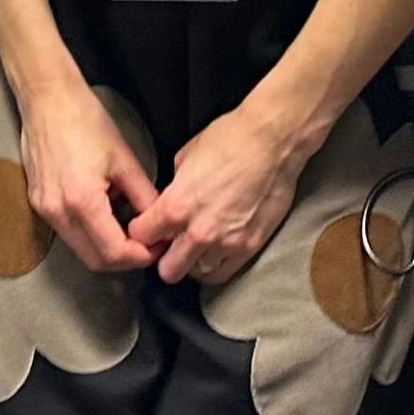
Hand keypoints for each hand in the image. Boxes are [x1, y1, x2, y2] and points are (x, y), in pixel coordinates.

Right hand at [16, 72, 160, 275]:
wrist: (48, 99)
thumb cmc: (83, 120)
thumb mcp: (124, 159)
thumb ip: (144, 196)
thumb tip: (159, 221)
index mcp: (82, 201)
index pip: (114, 252)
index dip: (141, 256)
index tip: (156, 248)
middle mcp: (58, 211)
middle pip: (95, 260)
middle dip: (125, 259)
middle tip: (146, 245)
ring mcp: (44, 209)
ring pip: (80, 249)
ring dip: (106, 248)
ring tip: (128, 230)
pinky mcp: (39, 202)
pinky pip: (67, 232)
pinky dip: (89, 234)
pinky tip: (104, 216)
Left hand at [132, 98, 316, 286]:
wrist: (272, 142)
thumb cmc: (228, 140)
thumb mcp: (185, 157)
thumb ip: (174, 189)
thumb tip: (171, 201)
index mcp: (176, 206)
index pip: (141, 237)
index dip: (142, 231)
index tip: (148, 227)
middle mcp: (197, 232)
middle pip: (167, 269)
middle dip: (163, 256)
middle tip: (170, 243)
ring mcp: (225, 244)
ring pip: (195, 274)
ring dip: (191, 262)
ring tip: (195, 246)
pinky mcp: (249, 248)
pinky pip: (222, 274)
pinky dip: (214, 266)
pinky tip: (214, 252)